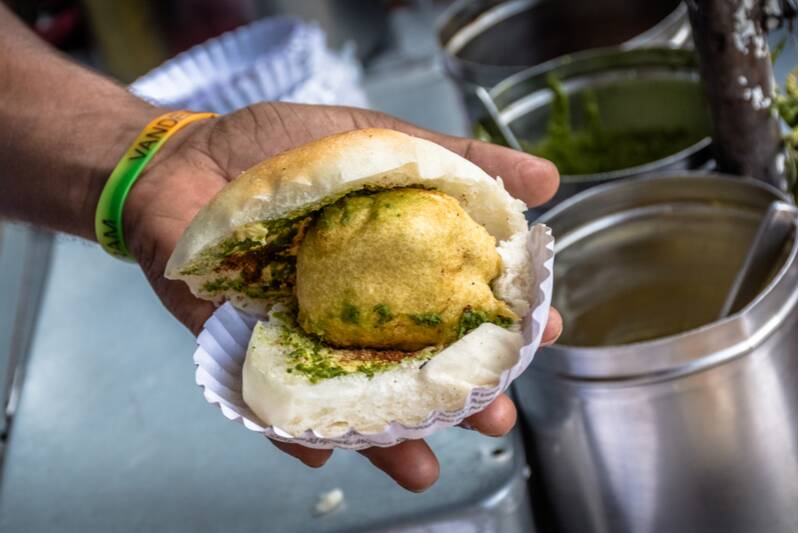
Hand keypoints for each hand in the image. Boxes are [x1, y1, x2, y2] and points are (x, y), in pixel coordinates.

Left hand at [124, 102, 562, 491]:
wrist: (186, 157)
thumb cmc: (285, 148)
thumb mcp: (379, 140)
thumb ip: (455, 160)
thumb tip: (548, 179)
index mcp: (397, 266)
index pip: (461, 304)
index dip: (504, 322)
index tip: (544, 334)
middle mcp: (360, 311)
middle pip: (417, 364)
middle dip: (459, 397)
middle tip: (496, 420)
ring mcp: (306, 335)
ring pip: (356, 397)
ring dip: (390, 436)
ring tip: (423, 467)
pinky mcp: (246, 350)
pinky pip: (272, 399)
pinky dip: (292, 429)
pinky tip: (319, 452)